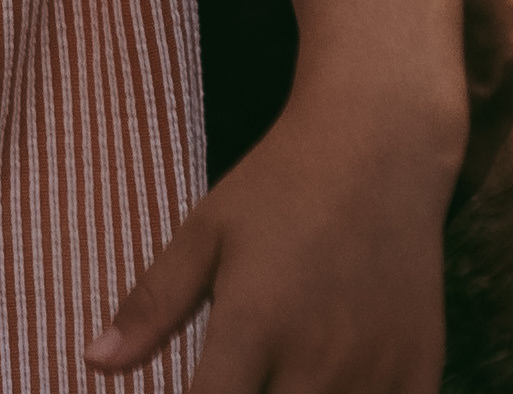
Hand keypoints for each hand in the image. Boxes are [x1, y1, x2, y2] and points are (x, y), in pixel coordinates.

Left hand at [87, 101, 445, 391]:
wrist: (382, 144)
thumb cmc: (282, 183)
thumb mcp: (208, 229)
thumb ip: (153, 302)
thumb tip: (92, 360)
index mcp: (254, 324)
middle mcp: (315, 359)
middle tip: (242, 383)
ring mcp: (374, 371)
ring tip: (279, 384)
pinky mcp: (421, 374)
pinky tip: (334, 391)